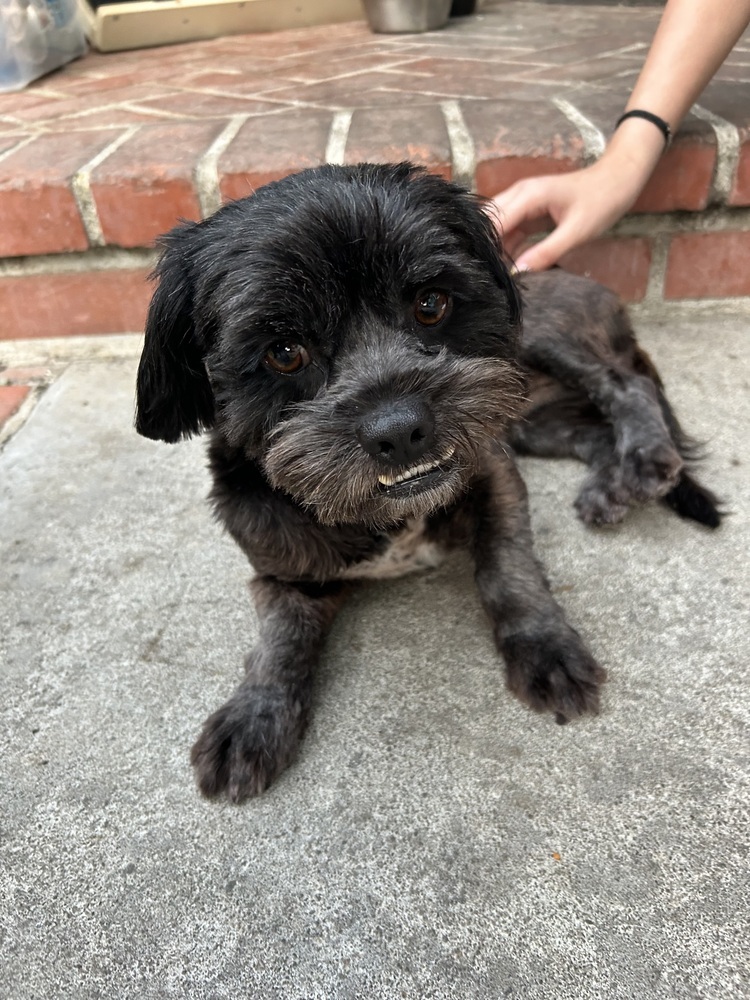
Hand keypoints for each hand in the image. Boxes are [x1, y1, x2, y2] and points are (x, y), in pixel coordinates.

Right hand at [489, 119, 664, 270]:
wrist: (619, 180)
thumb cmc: (602, 201)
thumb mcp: (577, 232)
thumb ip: (547, 252)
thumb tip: (519, 273)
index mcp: (527, 195)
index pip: (492, 223)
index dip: (485, 247)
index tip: (483, 272)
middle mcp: (519, 195)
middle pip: (487, 223)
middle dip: (485, 248)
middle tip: (487, 276)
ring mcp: (522, 202)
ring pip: (496, 228)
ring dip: (496, 250)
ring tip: (498, 274)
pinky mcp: (528, 211)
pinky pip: (509, 231)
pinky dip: (508, 248)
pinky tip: (513, 266)